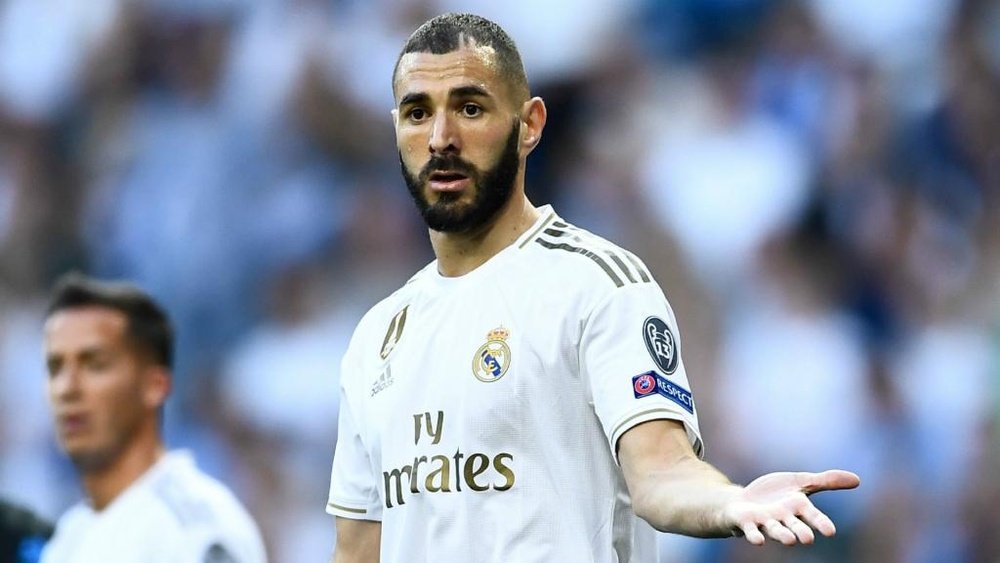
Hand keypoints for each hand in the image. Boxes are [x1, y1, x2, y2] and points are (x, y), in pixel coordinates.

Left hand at [725, 470, 860, 545]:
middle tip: (807, 539)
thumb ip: (826, 481)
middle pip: (795, 526)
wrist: (744, 501)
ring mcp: (765, 521)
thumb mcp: (801, 482)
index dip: (821, 523)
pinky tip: (758, 540)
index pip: (813, 516)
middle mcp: (784, 518)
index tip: (830, 532)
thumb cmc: (775, 494)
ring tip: (790, 541)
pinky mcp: (747, 522)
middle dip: (801, 532)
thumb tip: (858, 480)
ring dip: (782, 535)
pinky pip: (751, 530)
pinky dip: (754, 535)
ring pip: (775, 530)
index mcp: (798, 507)